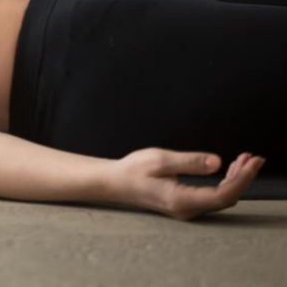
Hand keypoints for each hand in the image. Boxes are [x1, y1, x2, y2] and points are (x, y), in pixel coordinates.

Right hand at [108, 147, 265, 220]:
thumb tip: (217, 163)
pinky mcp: (185, 204)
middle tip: (252, 157)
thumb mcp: (160, 160)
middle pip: (226, 198)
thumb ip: (189, 162)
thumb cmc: (133, 170)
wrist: (114, 183)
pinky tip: (228, 170)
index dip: (242, 178)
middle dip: (243, 178)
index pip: (223, 194)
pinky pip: (213, 197)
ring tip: (244, 160)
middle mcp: (187, 209)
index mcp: (181, 199)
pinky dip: (225, 183)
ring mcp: (186, 209)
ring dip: (236, 180)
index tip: (252, 161)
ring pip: (221, 198)